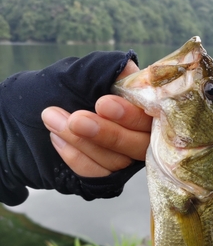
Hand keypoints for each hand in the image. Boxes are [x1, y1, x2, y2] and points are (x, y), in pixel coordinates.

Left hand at [41, 61, 151, 177]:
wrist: (30, 114)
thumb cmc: (62, 88)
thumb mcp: (84, 72)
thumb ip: (111, 71)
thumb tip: (128, 74)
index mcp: (143, 105)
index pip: (150, 116)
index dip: (130, 114)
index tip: (102, 104)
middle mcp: (141, 133)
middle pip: (139, 145)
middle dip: (107, 134)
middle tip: (76, 120)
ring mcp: (126, 156)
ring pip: (117, 161)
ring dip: (82, 142)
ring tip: (53, 120)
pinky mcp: (108, 174)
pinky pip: (99, 175)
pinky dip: (76, 158)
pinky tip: (57, 138)